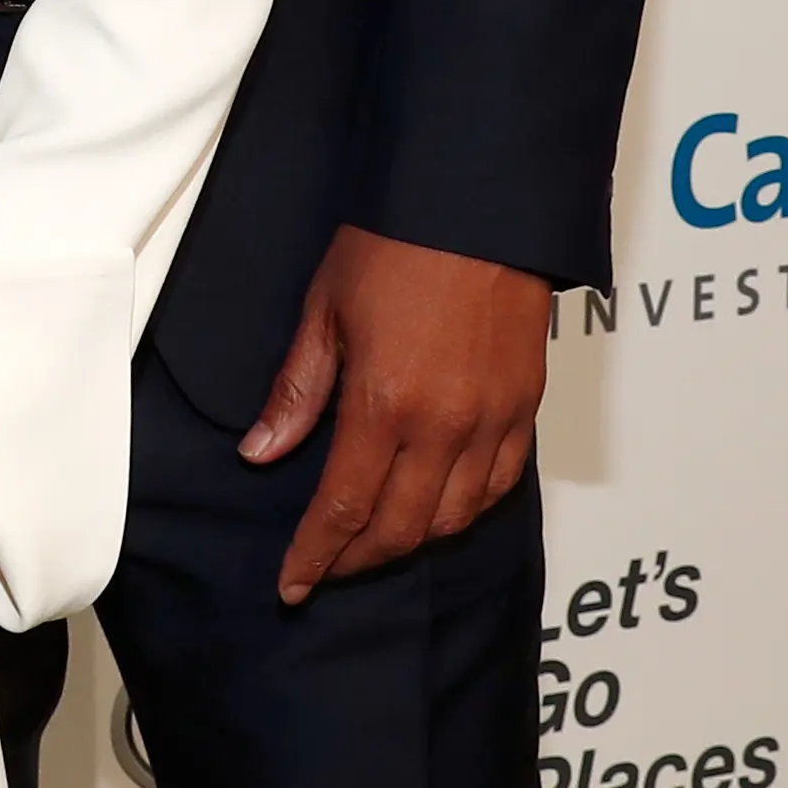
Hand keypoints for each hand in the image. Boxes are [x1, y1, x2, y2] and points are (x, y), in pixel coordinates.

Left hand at [240, 226, 550, 601]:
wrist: (478, 203)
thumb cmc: (396, 242)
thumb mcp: (325, 309)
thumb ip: (297, 391)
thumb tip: (261, 453)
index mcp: (385, 403)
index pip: (344, 509)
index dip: (316, 556)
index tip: (293, 584)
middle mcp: (444, 425)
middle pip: (401, 529)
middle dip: (358, 559)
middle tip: (328, 568)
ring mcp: (492, 420)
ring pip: (454, 518)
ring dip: (412, 541)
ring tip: (376, 542)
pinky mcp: (526, 406)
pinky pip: (500, 485)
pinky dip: (466, 510)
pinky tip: (440, 508)